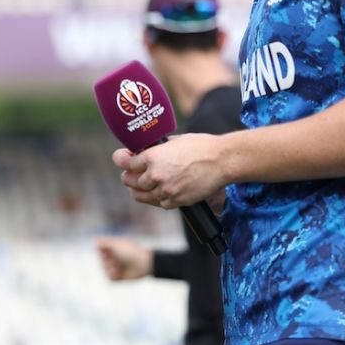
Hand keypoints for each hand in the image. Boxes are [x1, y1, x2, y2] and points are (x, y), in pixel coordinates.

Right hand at [95, 236, 152, 280]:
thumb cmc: (131, 252)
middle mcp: (113, 257)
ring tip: (120, 266)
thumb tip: (95, 240)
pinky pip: (110, 278)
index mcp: (112, 248)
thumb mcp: (116, 245)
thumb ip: (104, 243)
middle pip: (101, 260)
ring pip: (104, 269)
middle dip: (108, 259)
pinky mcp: (118, 277)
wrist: (144, 264)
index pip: (99, 248)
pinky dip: (114, 276)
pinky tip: (119, 273)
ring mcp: (115, 267)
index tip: (109, 248)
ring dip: (111, 267)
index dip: (102, 249)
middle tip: (118, 258)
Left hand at [112, 133, 229, 210]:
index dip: (122, 159)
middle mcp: (155, 175)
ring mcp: (165, 190)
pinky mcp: (176, 201)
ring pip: (141, 195)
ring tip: (139, 186)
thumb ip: (157, 148)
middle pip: (129, 180)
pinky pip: (158, 203)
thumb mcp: (174, 141)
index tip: (122, 158)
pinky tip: (158, 192)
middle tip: (129, 173)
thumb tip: (145, 150)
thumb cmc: (201, 146)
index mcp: (152, 157)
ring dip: (139, 189)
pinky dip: (156, 198)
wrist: (222, 161)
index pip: (126, 163)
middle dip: (128, 176)